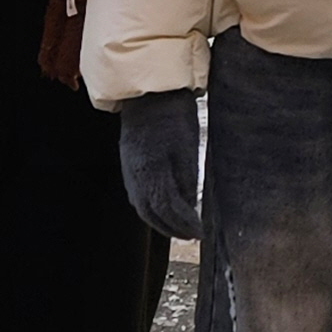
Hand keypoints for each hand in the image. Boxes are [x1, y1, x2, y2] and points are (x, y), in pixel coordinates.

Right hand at [117, 90, 202, 240]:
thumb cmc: (173, 116)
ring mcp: (129, 174)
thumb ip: (187, 178)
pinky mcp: (129, 169)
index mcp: (151, 170)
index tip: (202, 231)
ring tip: (182, 230)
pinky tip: (166, 213)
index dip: (185, 223)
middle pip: (152, 214)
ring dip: (162, 223)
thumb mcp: (187, 145)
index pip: (167, 207)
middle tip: (194, 235)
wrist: (147, 95)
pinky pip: (139, 199)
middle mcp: (135, 177)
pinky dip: (153, 212)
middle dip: (174, 228)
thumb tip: (190, 206)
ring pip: (143, 209)